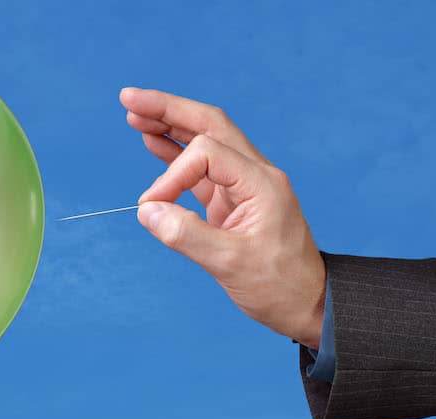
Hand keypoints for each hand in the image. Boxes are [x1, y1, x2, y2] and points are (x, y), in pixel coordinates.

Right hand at [119, 87, 325, 349]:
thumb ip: (185, 235)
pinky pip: (201, 168)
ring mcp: (243, 186)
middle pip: (209, 126)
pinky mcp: (232, 201)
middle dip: (169, 109)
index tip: (152, 207)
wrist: (305, 303)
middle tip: (130, 98)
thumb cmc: (277, 285)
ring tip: (135, 115)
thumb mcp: (229, 264)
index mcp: (260, 183)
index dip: (172, 175)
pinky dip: (175, 154)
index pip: (207, 154)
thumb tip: (147, 211)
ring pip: (204, 142)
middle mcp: (254, 175)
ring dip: (170, 125)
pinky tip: (154, 142)